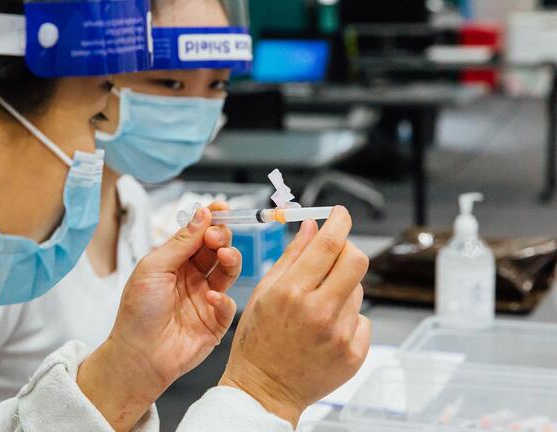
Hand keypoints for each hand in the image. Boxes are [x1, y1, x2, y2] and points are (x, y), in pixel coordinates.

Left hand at [78, 203, 240, 430]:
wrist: (138, 356)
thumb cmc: (138, 312)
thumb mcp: (154, 268)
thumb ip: (181, 242)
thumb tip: (201, 214)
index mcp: (175, 262)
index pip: (199, 234)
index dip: (211, 220)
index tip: (221, 209)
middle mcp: (192, 277)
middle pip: (217, 248)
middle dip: (221, 237)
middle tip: (216, 237)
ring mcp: (205, 298)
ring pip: (229, 271)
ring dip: (231, 259)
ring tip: (224, 256)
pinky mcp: (215, 322)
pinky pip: (229, 304)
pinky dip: (224, 298)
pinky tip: (212, 297)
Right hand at [220, 206, 370, 426]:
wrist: (265, 390)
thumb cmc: (258, 342)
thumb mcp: (263, 292)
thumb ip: (291, 256)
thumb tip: (312, 226)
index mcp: (292, 293)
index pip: (329, 244)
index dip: (340, 222)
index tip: (341, 214)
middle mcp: (319, 313)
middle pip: (356, 260)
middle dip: (347, 249)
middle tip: (335, 253)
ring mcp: (340, 335)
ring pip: (357, 290)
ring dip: (342, 287)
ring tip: (317, 306)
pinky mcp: (354, 353)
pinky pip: (361, 319)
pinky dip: (347, 317)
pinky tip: (325, 329)